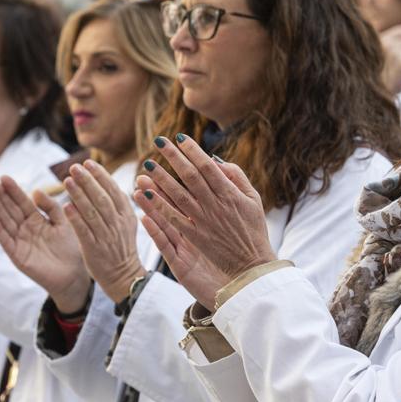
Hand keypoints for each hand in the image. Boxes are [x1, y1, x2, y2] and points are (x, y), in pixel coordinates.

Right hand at [0, 175, 90, 313]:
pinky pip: (6, 242)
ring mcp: (20, 242)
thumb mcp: (63, 222)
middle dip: (1, 197)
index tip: (4, 177)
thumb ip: (51, 207)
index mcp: (36, 219)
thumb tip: (35, 190)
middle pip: (11, 210)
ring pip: (5, 223)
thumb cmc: (71, 248)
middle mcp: (25, 228)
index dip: (13, 190)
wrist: (74, 274)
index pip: (22, 201)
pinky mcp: (17, 256)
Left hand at [62, 160, 144, 303]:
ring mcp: (106, 236)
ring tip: (67, 180)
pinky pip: (84, 230)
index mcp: (126, 215)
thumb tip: (112, 182)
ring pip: (92, 212)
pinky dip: (76, 218)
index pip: (113, 190)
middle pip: (102, 198)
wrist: (123, 276)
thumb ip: (120, 203)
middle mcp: (117, 223)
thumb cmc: (121, 247)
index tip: (88, 163)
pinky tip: (66, 206)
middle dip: (88, 180)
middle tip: (74, 167)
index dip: (100, 175)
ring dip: (79, 195)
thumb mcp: (128, 223)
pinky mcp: (94, 249)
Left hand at [133, 136, 275, 307]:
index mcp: (230, 194)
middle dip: (174, 157)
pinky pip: (174, 219)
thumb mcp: (253, 199)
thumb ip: (236, 177)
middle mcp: (215, 205)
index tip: (180, 137)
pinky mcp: (195, 237)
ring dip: (161, 179)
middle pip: (190, 176)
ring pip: (178, 195)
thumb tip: (215, 160)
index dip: (193, 151)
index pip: (207, 167)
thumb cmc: (253, 229)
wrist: (252, 264)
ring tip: (147, 164)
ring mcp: (204, 221)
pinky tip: (147, 194)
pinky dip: (160, 206)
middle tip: (159, 141)